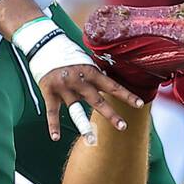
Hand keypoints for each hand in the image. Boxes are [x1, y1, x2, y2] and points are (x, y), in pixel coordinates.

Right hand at [12, 16, 140, 142]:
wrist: (44, 44)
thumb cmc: (68, 55)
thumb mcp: (85, 61)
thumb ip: (96, 75)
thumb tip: (110, 87)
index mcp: (91, 72)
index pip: (112, 86)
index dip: (126, 95)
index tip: (139, 104)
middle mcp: (79, 81)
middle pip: (97, 101)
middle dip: (110, 114)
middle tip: (123, 126)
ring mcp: (64, 87)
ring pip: (75, 110)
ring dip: (83, 126)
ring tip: (91, 140)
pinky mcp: (49, 91)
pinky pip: (52, 111)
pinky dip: (53, 125)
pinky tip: (55, 138)